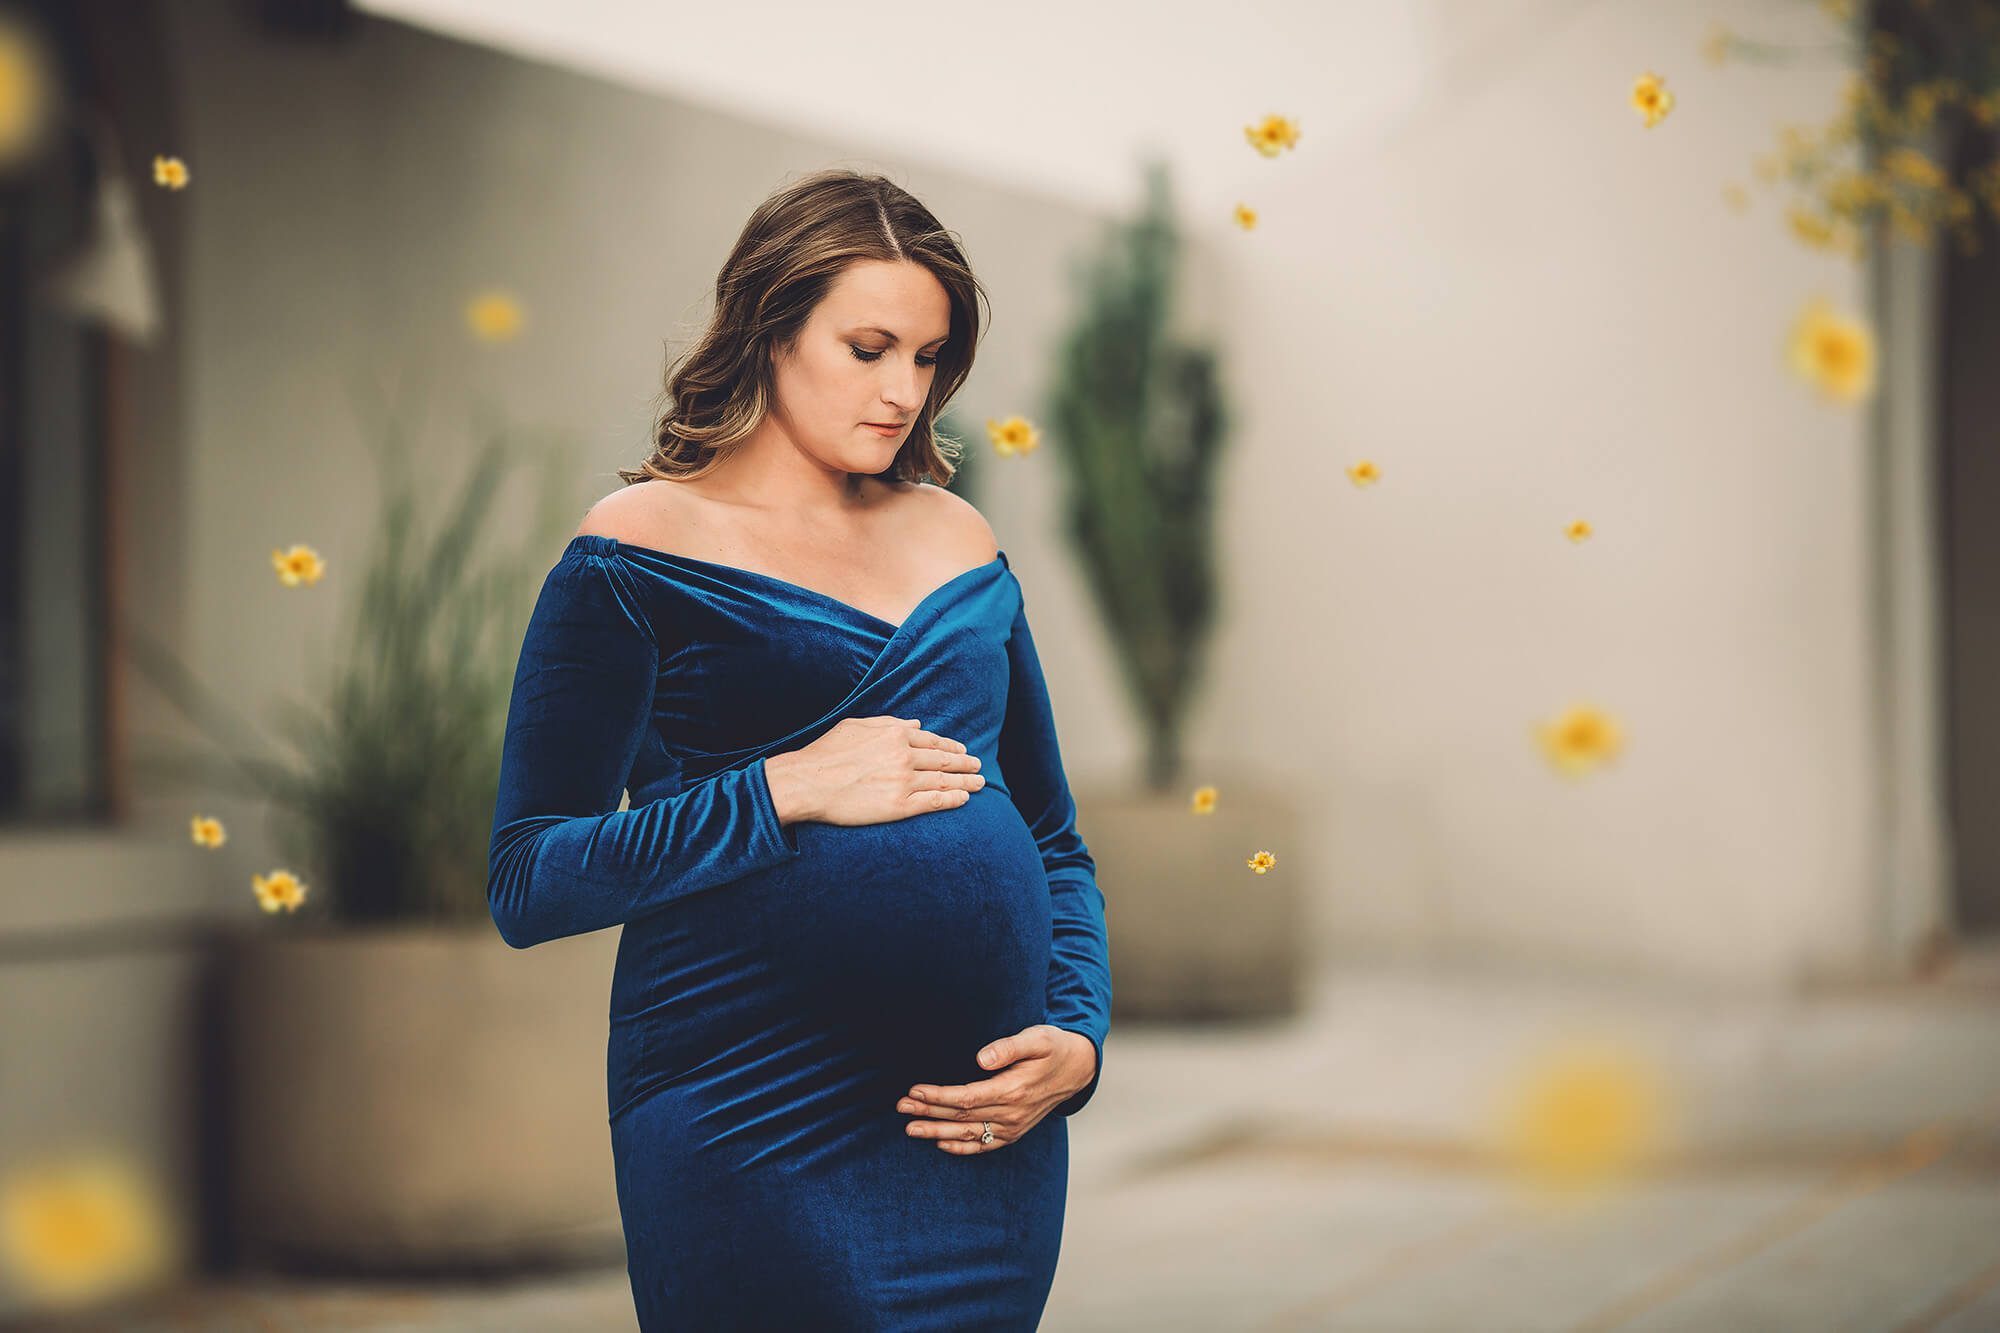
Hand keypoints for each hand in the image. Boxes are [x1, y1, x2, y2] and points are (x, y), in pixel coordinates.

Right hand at [765, 716, 983, 826]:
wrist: (807, 782)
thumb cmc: (826, 753)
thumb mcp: (856, 725)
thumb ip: (889, 722)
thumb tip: (917, 723)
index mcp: (895, 734)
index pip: (932, 740)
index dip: (951, 746)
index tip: (962, 750)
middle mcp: (904, 756)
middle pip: (944, 760)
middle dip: (965, 764)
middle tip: (978, 767)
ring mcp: (903, 782)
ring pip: (944, 781)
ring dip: (966, 782)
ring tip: (979, 784)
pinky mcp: (899, 806)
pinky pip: (933, 802)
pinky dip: (952, 800)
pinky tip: (964, 799)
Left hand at [895, 1025, 1096, 1152]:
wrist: (1078, 1068)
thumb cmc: (1053, 1047)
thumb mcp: (1037, 1038)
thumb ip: (1009, 1047)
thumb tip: (981, 1058)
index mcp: (1014, 1090)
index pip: (967, 1098)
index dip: (939, 1096)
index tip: (915, 1090)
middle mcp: (1012, 1113)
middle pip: (962, 1117)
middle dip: (928, 1112)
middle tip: (901, 1106)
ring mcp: (1013, 1126)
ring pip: (968, 1135)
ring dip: (936, 1132)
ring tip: (910, 1129)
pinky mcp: (1014, 1132)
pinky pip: (983, 1146)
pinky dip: (961, 1148)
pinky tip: (940, 1143)